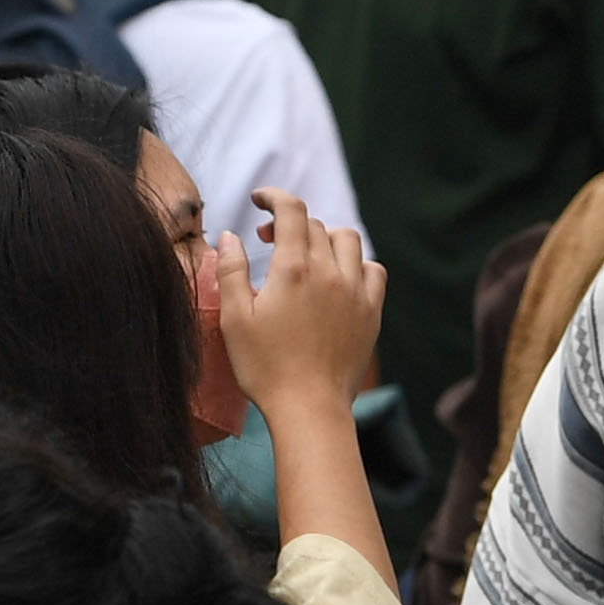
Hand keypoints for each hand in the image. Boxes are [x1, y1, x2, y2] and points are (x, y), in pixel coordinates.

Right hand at [215, 191, 385, 417]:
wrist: (309, 408)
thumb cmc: (265, 367)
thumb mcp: (234, 319)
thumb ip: (231, 272)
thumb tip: (230, 236)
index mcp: (293, 269)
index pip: (291, 210)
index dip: (274, 196)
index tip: (259, 200)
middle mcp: (329, 272)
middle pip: (315, 225)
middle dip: (289, 224)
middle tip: (269, 240)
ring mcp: (355, 291)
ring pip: (347, 241)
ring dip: (324, 238)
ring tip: (306, 256)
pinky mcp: (371, 312)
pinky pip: (374, 271)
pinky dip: (356, 264)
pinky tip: (339, 278)